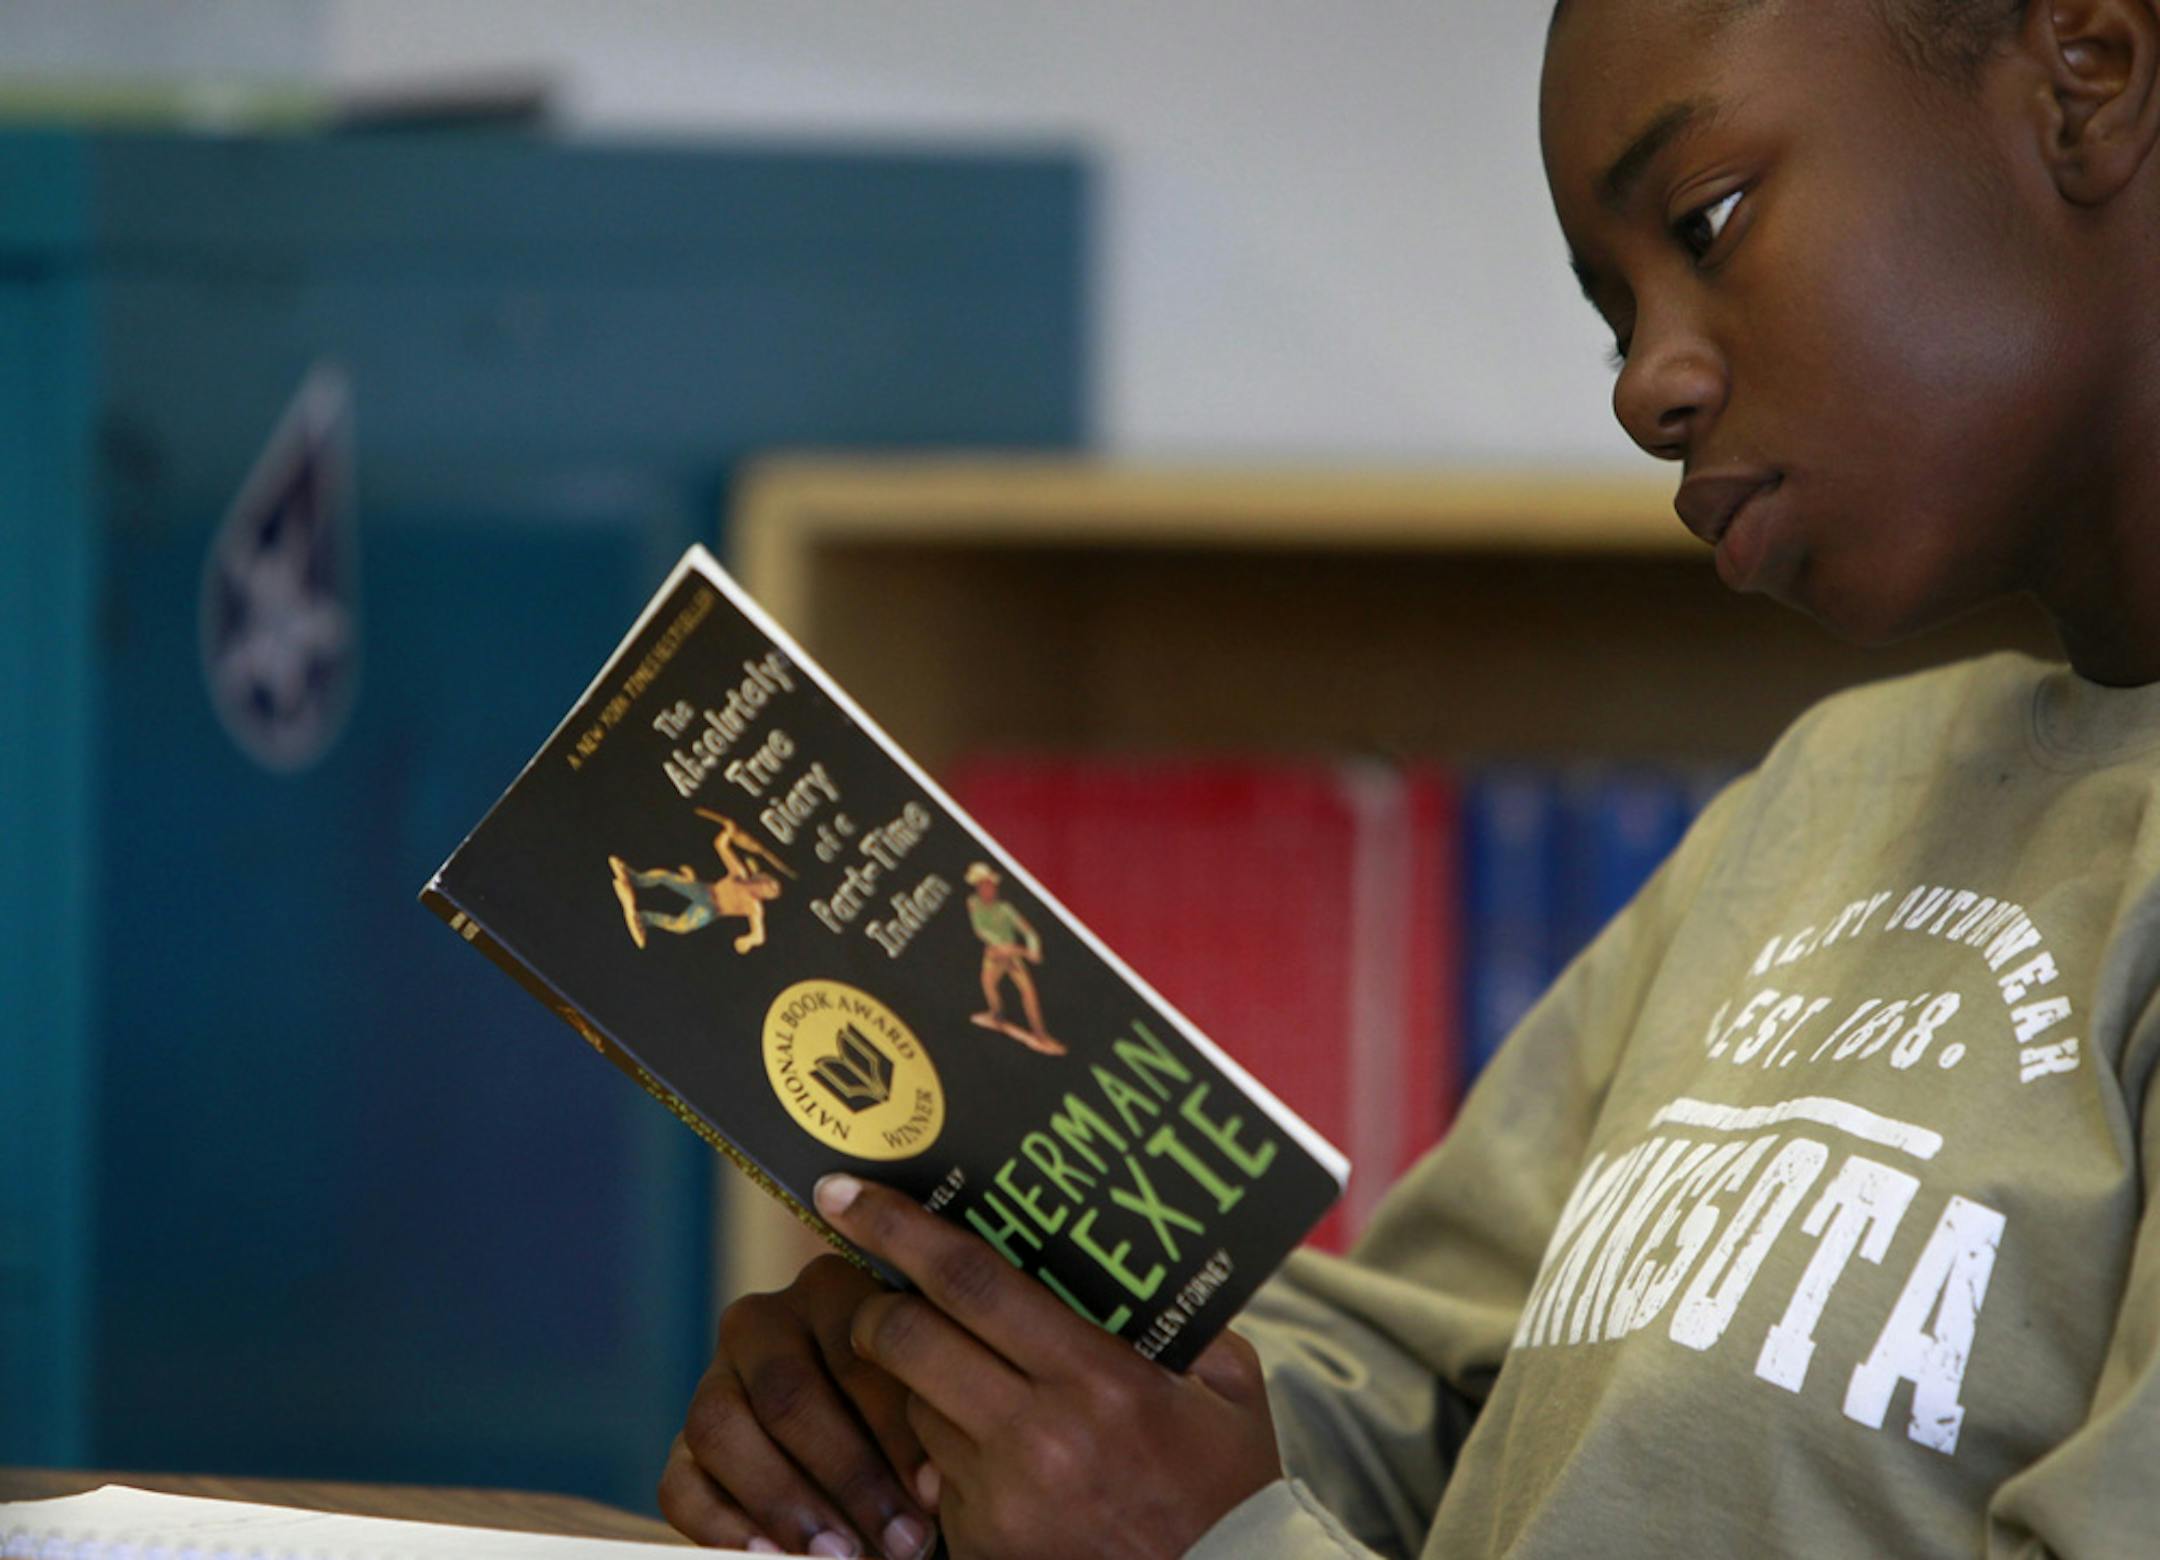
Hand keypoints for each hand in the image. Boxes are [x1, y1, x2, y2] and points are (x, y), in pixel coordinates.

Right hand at [659, 1252, 939, 1557]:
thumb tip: (928, 1488)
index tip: (933, 1493)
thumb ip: (926, 1423)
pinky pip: (680, 1485)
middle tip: (901, 1541)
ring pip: (721, 1429)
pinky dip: (723, 1527)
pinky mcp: (682, 1448)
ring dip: (785, 1502)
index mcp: (832, 1288)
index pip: (855, 1349)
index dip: (897, 1429)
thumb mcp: (929, 1412)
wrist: (871, 1474)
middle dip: (848, 1477)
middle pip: (788, 1393)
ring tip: (841, 1557)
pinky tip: (769, 1558)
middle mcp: (763, 1321)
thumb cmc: (916, 1436)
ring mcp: (713, 1381)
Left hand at [815, 1173, 1282, 1559]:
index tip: (844, 1192)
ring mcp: (1002, 1500)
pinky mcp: (983, 1547)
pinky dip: (953, 1460)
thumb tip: (1109, 1255)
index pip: (969, 1280)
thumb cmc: (1230, 1487)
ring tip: (973, 1389)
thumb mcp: (1225, 1386)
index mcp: (1098, 1378)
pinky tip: (1006, 1467)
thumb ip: (1170, 1319)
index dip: (897, 1228)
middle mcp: (1038, 1436)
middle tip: (875, 1293)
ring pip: (915, 1409)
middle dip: (874, 1307)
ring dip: (921, 1386)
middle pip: (907, 1339)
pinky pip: (938, 1479)